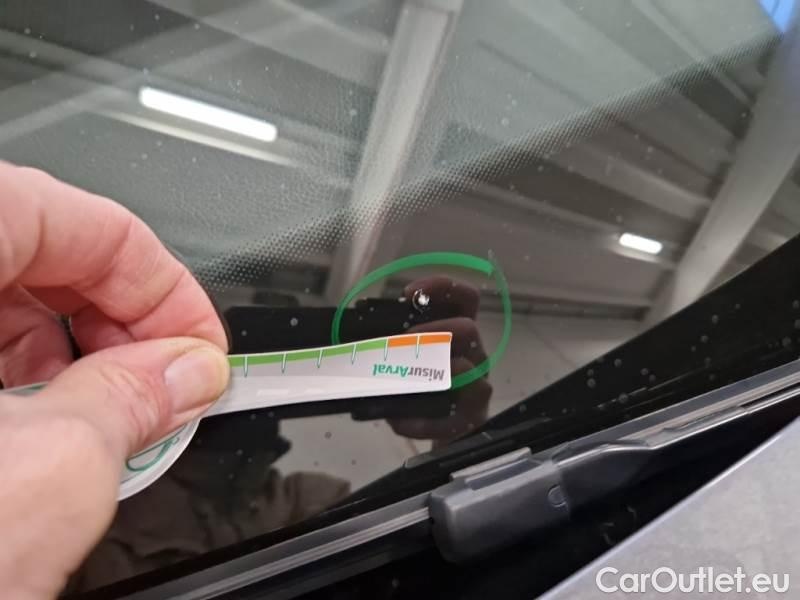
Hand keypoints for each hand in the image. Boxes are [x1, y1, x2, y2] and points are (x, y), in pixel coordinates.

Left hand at [0, 163, 229, 599]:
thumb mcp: (46, 475)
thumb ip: (135, 401)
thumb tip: (188, 372)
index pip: (90, 223)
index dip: (167, 290)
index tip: (198, 349)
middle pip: (40, 248)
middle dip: (118, 322)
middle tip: (164, 385)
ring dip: (66, 351)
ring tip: (102, 417)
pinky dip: (10, 372)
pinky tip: (36, 423)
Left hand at [388, 277, 490, 444]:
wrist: (444, 425)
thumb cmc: (426, 383)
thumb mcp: (413, 357)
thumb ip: (397, 343)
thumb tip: (359, 337)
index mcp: (460, 334)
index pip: (465, 299)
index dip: (442, 288)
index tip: (410, 292)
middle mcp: (474, 355)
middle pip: (468, 329)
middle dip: (433, 330)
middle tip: (404, 340)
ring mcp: (476, 387)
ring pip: (469, 370)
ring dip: (433, 369)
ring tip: (404, 378)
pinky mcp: (468, 419)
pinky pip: (450, 420)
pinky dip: (420, 422)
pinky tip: (399, 422)